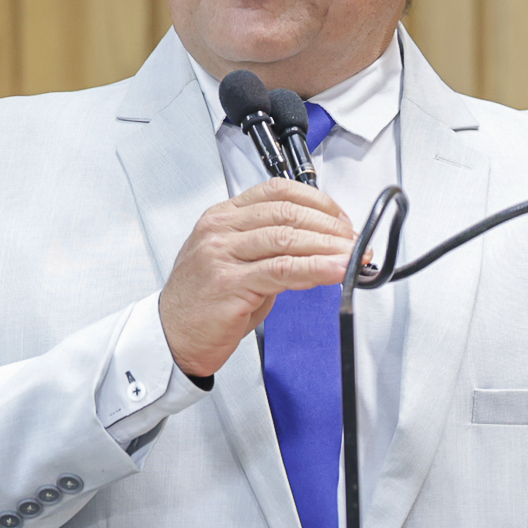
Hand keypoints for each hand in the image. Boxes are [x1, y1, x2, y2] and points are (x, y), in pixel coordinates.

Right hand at [159, 179, 355, 377]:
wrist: (173, 336)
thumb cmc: (203, 301)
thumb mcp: (237, 262)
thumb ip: (272, 250)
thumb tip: (320, 247)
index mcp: (222, 217)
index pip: (277, 190)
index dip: (317, 201)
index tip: (339, 218)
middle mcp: (220, 230)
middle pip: (287, 212)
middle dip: (329, 225)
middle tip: (354, 241)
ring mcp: (222, 254)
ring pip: (287, 238)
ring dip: (328, 246)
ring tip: (352, 256)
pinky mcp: (230, 283)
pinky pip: (282, 270)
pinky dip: (315, 269)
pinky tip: (334, 271)